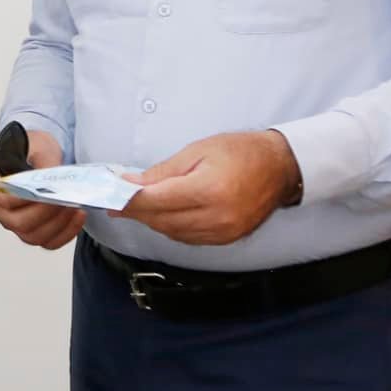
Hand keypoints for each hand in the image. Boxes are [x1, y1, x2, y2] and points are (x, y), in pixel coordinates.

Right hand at [0, 128, 85, 250]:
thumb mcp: (37, 145)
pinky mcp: (31, 230)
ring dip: (58, 225)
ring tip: (75, 207)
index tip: (47, 193)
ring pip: (33, 236)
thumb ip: (44, 162)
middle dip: (46, 214)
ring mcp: (13, 223)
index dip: (25, 200)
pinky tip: (77, 216)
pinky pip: (48, 242)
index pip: (3, 201)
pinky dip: (65, 233)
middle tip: (65, 200)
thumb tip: (54, 182)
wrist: (37, 154)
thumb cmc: (30, 149)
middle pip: (19, 223)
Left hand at [119, 130, 301, 245]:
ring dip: (151, 220)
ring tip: (135, 206)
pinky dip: (170, 227)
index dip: (129, 200)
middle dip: (136, 211)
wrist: (280, 167)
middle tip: (116, 201)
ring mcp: (223, 232)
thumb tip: (131, 185)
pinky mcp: (227, 239)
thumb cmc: (239, 151)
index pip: (156, 201)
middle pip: (162, 220)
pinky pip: (188, 238)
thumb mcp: (197, 151)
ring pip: (172, 232)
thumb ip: (162, 172)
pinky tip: (162, 215)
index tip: (110, 195)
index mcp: (208, 190)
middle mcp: (216, 217)